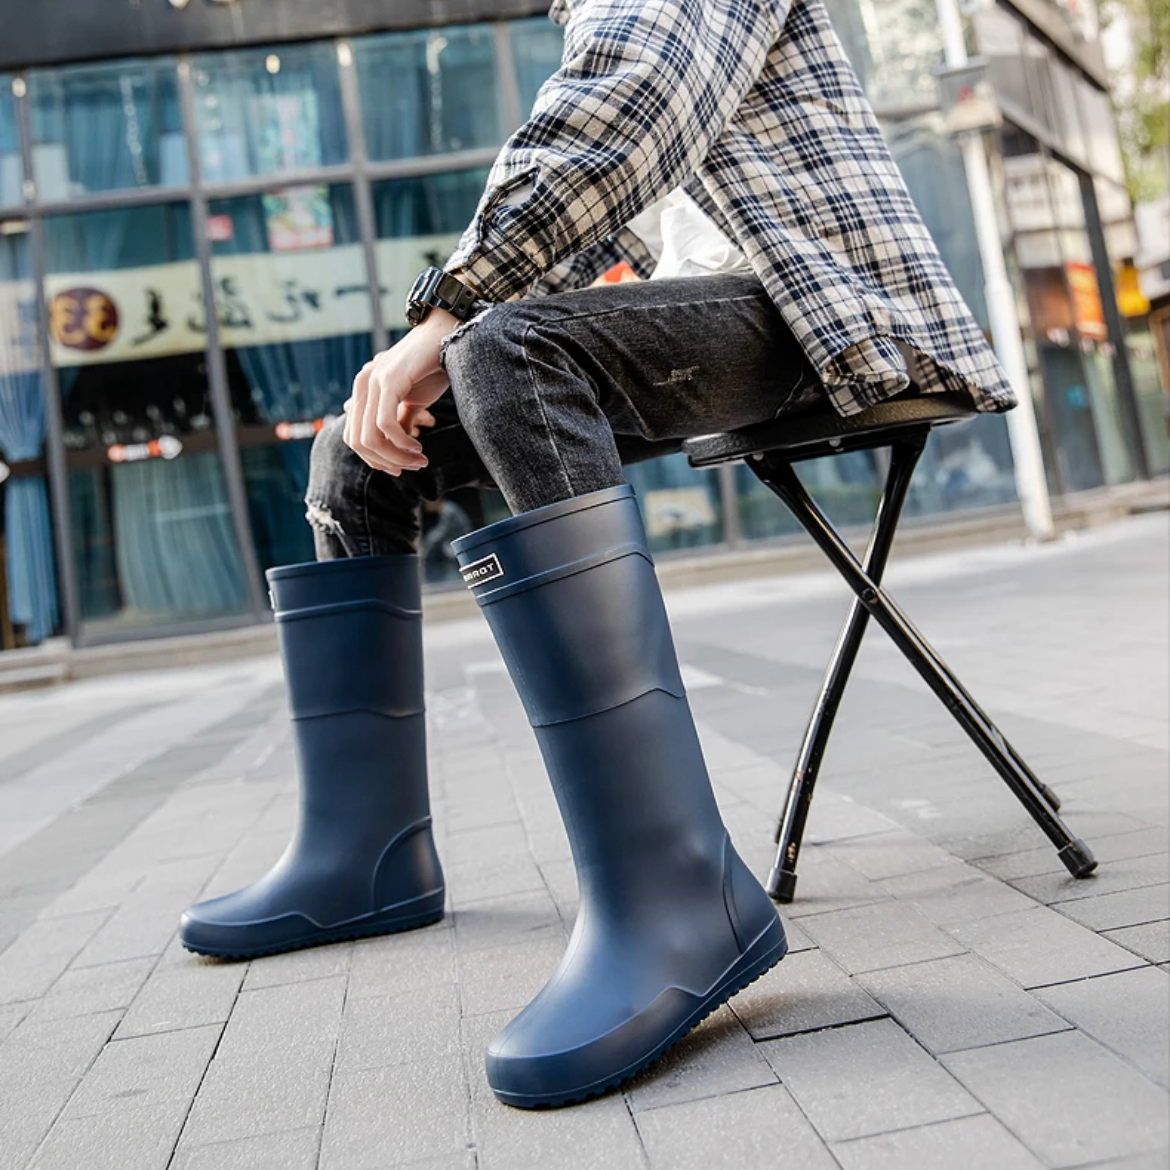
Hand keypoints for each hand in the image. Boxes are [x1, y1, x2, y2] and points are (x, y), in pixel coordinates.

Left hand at [343, 308, 458, 475]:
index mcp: (363, 390)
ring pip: (370, 438)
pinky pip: (385, 425)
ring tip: (419, 459)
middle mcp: (362, 384)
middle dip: (386, 462)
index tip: (402, 468)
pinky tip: (418, 446)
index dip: (375, 459)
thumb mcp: (413, 400)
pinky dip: (401, 443)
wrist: (447, 334)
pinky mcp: (388, 381)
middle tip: (413, 466)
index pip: (355, 437)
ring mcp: (372, 381)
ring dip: (396, 456)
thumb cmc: (432, 366)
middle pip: (358, 442)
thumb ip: (401, 420)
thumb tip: (397, 446)